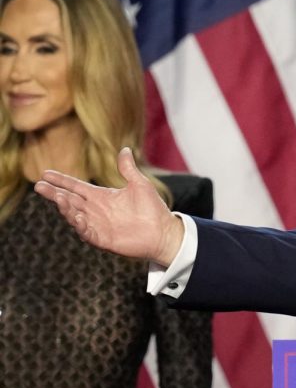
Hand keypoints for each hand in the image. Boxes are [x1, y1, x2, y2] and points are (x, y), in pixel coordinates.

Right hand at [34, 147, 184, 266]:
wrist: (164, 232)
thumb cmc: (152, 208)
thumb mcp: (140, 184)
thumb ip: (128, 169)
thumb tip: (125, 149)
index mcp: (101, 196)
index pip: (76, 187)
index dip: (61, 180)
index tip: (45, 173)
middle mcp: (95, 210)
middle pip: (69, 200)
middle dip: (54, 193)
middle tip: (39, 186)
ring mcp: (97, 225)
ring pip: (74, 216)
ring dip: (65, 208)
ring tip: (58, 198)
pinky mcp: (102, 239)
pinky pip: (86, 232)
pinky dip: (80, 225)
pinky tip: (77, 217)